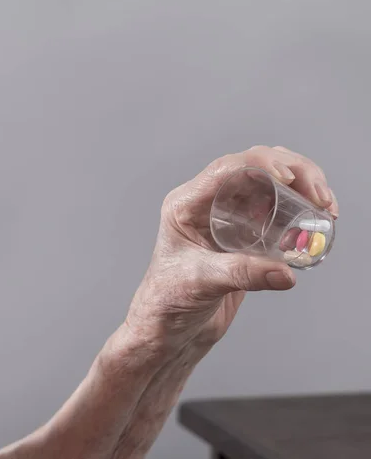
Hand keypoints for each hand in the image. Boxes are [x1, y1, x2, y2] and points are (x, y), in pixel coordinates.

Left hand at [125, 146, 338, 354]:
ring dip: (301, 188)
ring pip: (269, 186)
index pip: (226, 168)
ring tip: (324, 206)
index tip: (290, 178)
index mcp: (186, 204)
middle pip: (254, 168)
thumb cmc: (168, 301)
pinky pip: (275, 212)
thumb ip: (241, 274)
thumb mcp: (201, 282)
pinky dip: (298, 211)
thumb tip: (284, 273)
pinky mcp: (245, 237)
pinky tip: (313, 222)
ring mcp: (228, 219)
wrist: (170, 328)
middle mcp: (206, 205)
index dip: (261, 164)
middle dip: (293, 172)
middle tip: (319, 196)